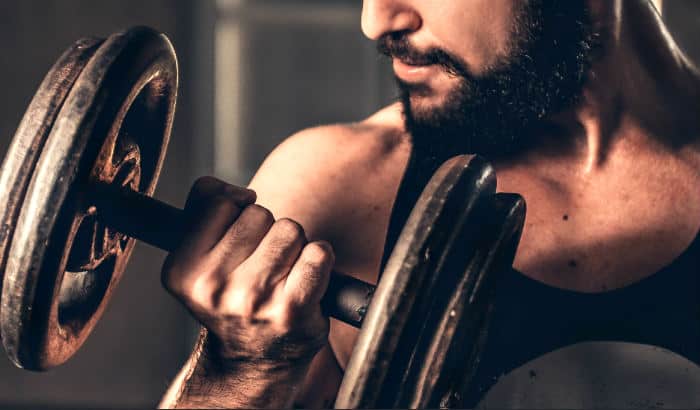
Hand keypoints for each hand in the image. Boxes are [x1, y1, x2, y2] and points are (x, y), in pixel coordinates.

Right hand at [161, 176, 333, 381]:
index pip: (221, 202)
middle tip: (261, 266)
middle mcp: (212, 287)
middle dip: (267, 232)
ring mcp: (253, 300)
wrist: (251, 361)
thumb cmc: (231, 298)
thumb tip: (238, 192)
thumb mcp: (198, 255)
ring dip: (294, 247)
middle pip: (260, 214)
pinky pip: (318, 253)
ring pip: (291, 229)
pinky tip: (306, 281)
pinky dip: (320, 261)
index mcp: (182, 270)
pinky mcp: (292, 310)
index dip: (236, 216)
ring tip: (281, 276)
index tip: (237, 244)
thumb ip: (203, 204)